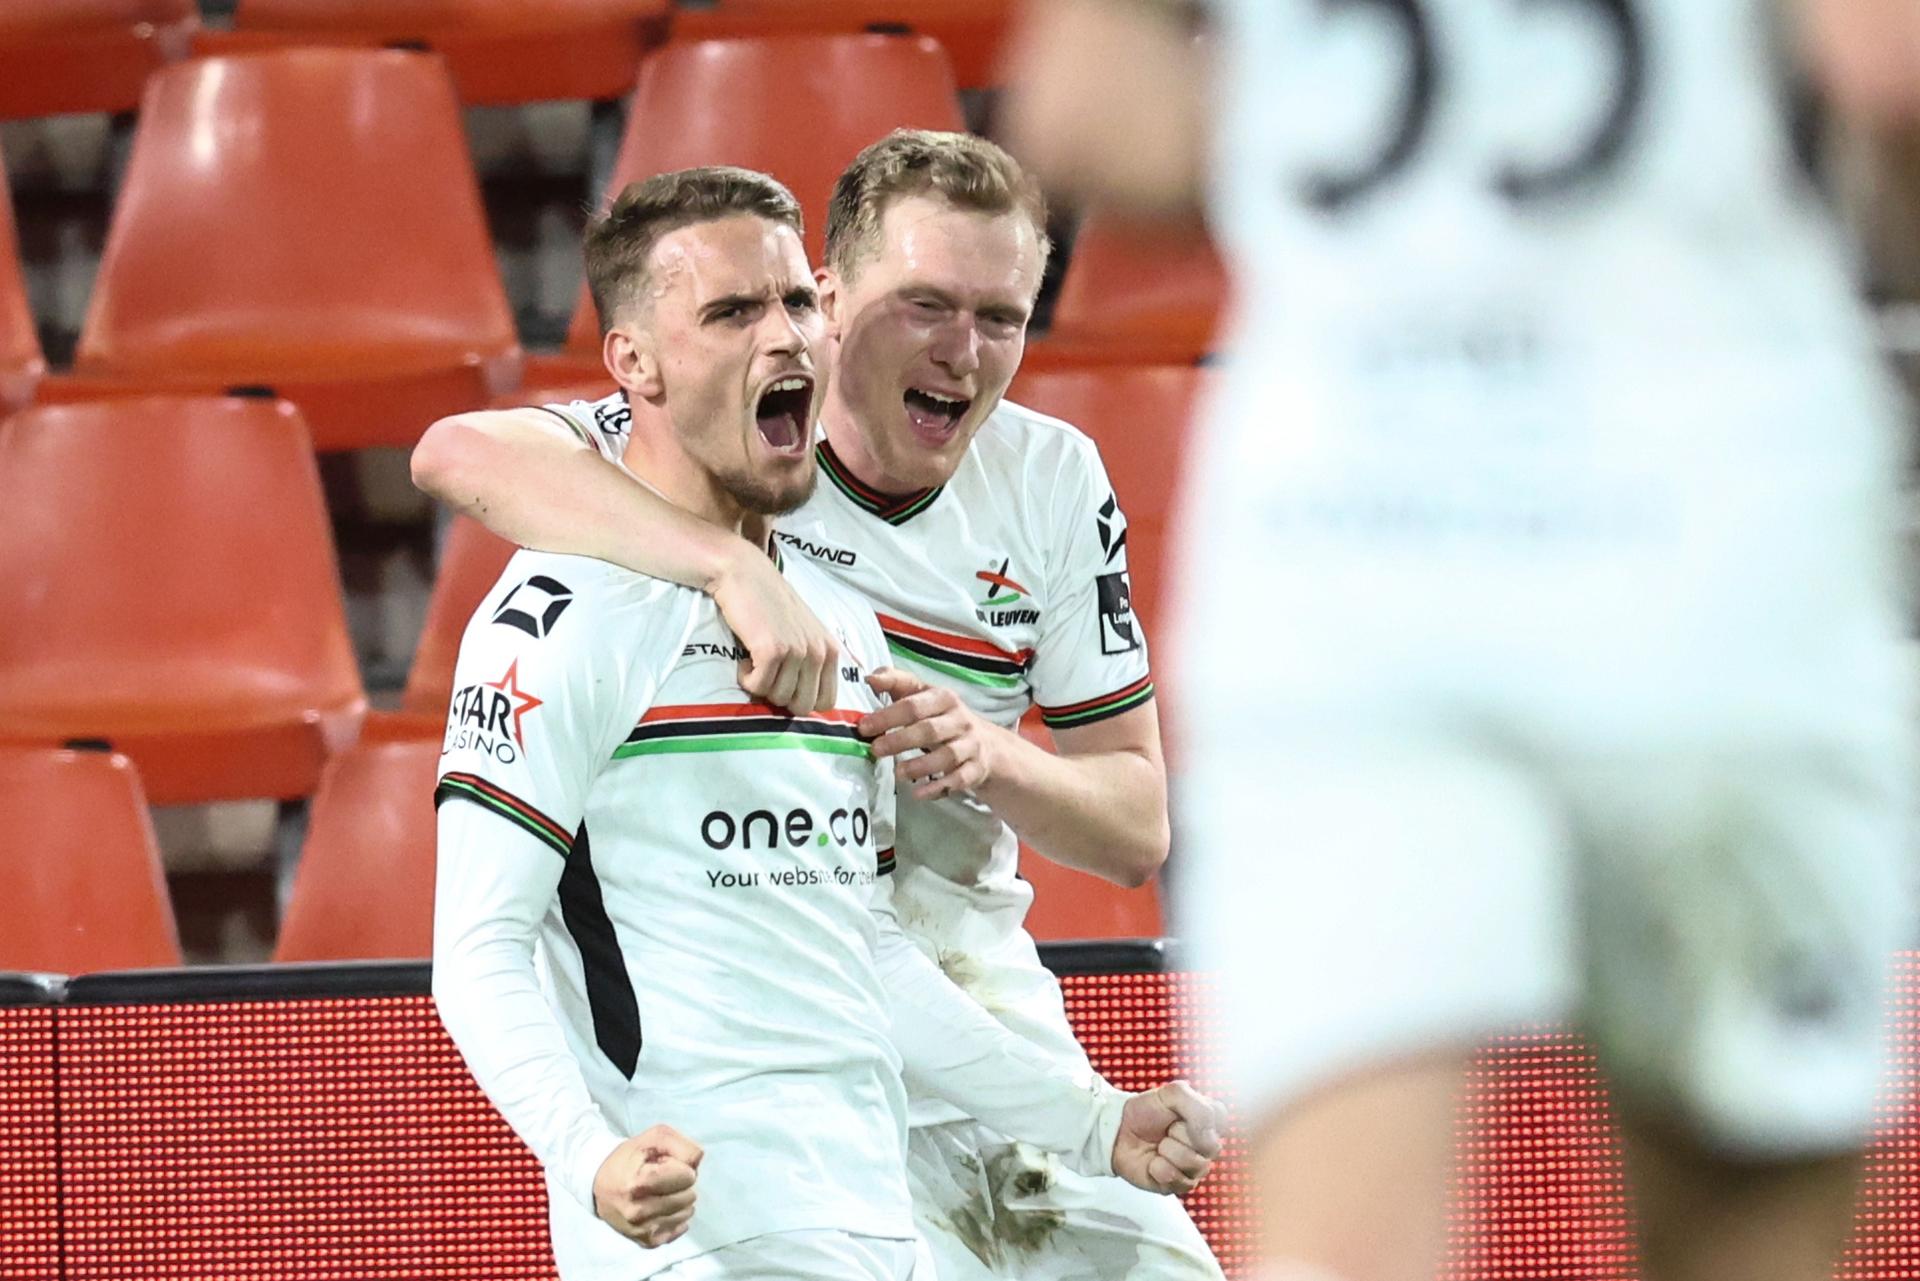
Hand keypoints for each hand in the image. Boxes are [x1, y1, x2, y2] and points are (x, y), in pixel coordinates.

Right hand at [592, 1125, 701, 1247]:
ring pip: (687, 1213)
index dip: (681, 1167)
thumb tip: (697, 1163)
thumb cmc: (630, 1157)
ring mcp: (642, 1230)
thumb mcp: (655, 1137)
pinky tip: (661, 1207)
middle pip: (690, 1196)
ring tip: (661, 1192)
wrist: (599, 1183)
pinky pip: (680, 1229)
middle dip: (681, 1184)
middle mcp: (638, 1211)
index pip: (688, 1176)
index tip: (666, 1165)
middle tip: (663, 1179)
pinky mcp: (647, 1242)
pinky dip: (675, 1216)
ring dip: (680, 1200)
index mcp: (639, 1183)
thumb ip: (682, 1145)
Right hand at [710, 542, 837, 713]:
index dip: (801, 699)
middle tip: (766, 673)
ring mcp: (797, 651)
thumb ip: (814, 662)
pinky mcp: (772, 650)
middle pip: (802, 706)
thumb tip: (809, 702)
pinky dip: (745, 678)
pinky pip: (758, 686)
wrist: (745, 574)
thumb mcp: (805, 632)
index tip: (784, 683)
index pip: (826, 702)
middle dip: (779, 697)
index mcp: (831, 650)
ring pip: (778, 698)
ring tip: (754, 660)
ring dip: (760, 684)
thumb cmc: (771, 605)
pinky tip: (744, 659)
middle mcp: (819, 652)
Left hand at [861, 668, 1007, 799]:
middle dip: (900, 740)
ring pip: (946, 756)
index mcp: (944, 698)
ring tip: (897, 773)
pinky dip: (939, 788)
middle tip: (875, 750)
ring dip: (920, 765)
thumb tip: (869, 678)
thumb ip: (896, 683)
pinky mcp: (976, 769)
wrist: (988, 745)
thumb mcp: (923, 695)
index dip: (888, 715)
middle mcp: (959, 720)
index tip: (864, 726)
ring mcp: (970, 745)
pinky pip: (959, 780)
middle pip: (929, 730)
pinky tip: (919, 794)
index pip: (914, 704)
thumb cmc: (943, 718)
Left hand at [1110, 1081, 1221, 1195]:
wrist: (1119, 1130)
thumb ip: (1198, 1106)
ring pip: (1194, 1163)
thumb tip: (1209, 1139)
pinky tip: (1153, 1162)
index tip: (1177, 1111)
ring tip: (1159, 1145)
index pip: (1219, 1118)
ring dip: (1167, 1149)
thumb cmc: (1146, 1111)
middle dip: (1178, 1132)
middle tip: (1166, 1129)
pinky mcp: (1180, 1185)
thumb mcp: (1172, 1094)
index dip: (1196, 1115)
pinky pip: (1177, 1179)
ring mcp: (1196, 1168)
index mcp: (1210, 1121)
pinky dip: (1158, 1167)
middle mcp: (1208, 1146)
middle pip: (1209, 1145)